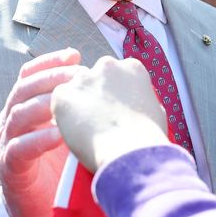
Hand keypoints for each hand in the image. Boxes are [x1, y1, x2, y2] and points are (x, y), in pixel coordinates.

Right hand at [0, 49, 83, 216]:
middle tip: (75, 75)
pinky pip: (19, 149)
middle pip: (23, 90)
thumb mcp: (72, 131)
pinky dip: (38, 140)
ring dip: (43, 105)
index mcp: (26, 108)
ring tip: (66, 101)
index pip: (31, 76)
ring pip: (18, 115)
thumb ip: (83, 109)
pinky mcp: (10, 169)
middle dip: (49, 78)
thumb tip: (115, 83)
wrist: (43, 210)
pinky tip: (58, 136)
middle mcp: (12, 121)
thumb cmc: (62, 165)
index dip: (49, 63)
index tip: (74, 55)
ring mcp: (7, 144)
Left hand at [51, 57, 170, 173]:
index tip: (116, 108)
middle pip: (95, 78)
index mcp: (133, 68)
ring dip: (79, 105)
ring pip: (75, 90)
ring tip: (88, 129)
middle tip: (100, 118)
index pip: (118, 74)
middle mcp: (107, 65)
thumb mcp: (156, 110)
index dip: (116, 93)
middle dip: (95, 94)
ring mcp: (83, 78)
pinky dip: (64, 118)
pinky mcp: (63, 94)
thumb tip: (136, 106)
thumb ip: (141, 99)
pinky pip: (59, 104)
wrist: (129, 151)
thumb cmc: (147, 136)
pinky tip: (77, 133)